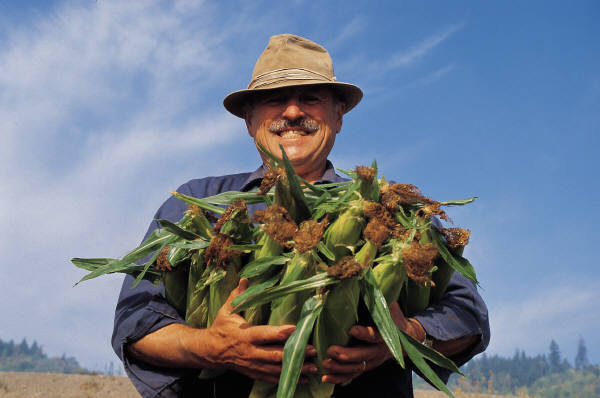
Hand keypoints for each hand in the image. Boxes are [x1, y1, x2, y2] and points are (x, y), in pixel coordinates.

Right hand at [203, 278, 317, 382]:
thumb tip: (245, 279)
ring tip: (312, 367)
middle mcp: (250, 352)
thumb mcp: (226, 311)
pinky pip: (272, 378)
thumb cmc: (221, 328)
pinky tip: (303, 379)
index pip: (264, 334)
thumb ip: (237, 296)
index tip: (295, 329)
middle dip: (294, 353)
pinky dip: (288, 379)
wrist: (210, 351)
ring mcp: (253, 364)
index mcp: (244, 335)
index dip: (279, 332)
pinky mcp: (254, 372)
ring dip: (295, 369)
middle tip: (312, 350)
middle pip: (274, 355)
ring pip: (276, 369)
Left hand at [321, 301, 424, 383]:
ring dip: (340, 368)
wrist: (407, 337)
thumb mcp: (389, 303)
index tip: (352, 329)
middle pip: (363, 355)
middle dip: (347, 355)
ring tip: (325, 364)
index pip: (375, 335)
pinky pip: (352, 376)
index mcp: (385, 333)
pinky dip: (339, 378)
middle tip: (330, 350)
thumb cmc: (393, 316)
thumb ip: (377, 291)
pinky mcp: (366, 366)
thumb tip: (363, 271)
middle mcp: (379, 350)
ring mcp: (373, 360)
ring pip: (357, 368)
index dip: (365, 334)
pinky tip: (325, 378)